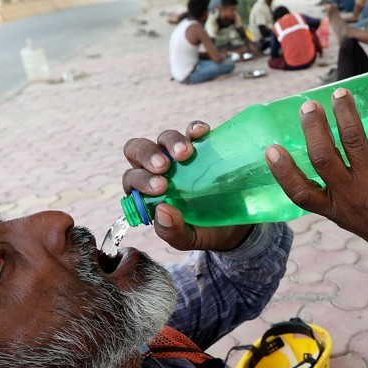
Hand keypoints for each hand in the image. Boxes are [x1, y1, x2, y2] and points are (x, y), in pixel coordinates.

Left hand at [122, 122, 253, 250]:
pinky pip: (193, 131)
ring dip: (171, 141)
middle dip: (148, 154)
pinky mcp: (202, 147)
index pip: (132, 178)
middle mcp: (158, 170)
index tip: (160, 187)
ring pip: (164, 138)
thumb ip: (171, 231)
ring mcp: (179, 156)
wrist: (235, 227)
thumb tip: (162, 211)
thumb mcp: (187, 239)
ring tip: (186, 153)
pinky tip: (201, 133)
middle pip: (139, 150)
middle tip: (164, 166)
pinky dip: (194, 129)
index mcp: (146, 192)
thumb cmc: (203, 232)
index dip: (140, 180)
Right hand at [265, 88, 367, 248]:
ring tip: (340, 94)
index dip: (283, 172)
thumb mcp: (344, 215)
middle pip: (324, 158)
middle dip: (314, 128)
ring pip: (354, 141)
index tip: (271, 149)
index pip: (300, 193)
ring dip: (345, 113)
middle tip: (309, 105)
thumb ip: (329, 189)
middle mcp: (350, 194)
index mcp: (333, 207)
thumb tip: (316, 148)